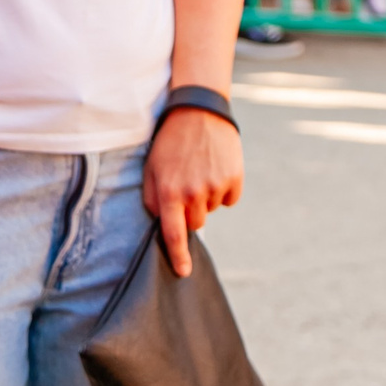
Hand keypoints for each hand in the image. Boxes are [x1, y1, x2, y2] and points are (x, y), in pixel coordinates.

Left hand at [142, 104, 243, 276]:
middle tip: (186, 186)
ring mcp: (216, 186)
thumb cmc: (170, 143)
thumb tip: (162, 224)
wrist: (199, 113)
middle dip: (190, 211)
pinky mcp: (234, 179)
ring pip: (212, 209)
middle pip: (195, 223)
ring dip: (206, 198)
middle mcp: (194, 193)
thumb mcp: (151, 169)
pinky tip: (216, 169)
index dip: (179, 256)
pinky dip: (223, 189)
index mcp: (169, 192)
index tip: (184, 272)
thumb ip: (154, 199)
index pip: (173, 234)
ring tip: (200, 171)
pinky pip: (229, 199)